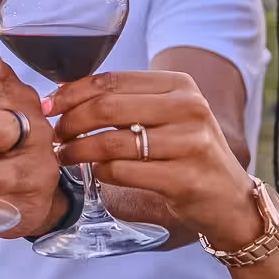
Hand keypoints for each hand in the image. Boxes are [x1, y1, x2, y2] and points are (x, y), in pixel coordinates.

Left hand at [48, 70, 261, 247]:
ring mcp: (189, 144)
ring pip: (111, 142)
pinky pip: (122, 172)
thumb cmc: (187, 151)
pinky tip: (94, 171)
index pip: (112, 80)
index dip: (73, 92)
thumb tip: (64, 91)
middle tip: (55, 134)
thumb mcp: (167, 114)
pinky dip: (99, 171)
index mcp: (180, 85)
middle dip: (71, 121)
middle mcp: (189, 108)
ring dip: (78, 150)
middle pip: (107, 108)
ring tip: (64, 155)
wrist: (229, 198)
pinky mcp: (183, 179)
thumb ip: (125, 100)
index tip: (50, 105)